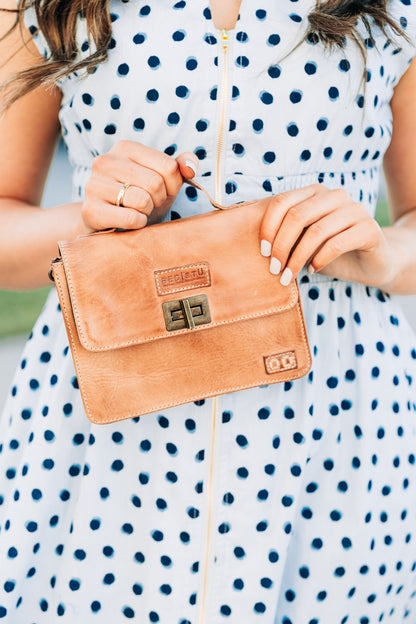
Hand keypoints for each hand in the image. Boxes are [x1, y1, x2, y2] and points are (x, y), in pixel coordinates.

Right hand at [81, 141, 198, 232]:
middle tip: (150, 204)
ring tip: (138, 211)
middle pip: (155, 183)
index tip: (163, 190)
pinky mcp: (90, 209)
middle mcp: (105, 161)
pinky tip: (130, 222)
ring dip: (148, 212)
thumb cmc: (141, 196)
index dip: (174, 185)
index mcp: (125, 147)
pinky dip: (138, 224)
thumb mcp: (164, 179)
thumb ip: (181, 166)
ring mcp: (94, 185)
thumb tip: (190, 168)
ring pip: (142, 201)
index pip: (168, 166)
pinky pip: (130, 218)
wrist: (109, 222)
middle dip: (160, 200)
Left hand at [259, 184, 394, 287]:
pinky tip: (313, 270)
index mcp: (314, 193)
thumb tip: (256, 244)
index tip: (262, 253)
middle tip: (274, 269)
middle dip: (281, 246)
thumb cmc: (329, 252)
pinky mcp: (369, 228)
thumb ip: (285, 235)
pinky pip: (337, 243)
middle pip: (296, 216)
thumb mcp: (303, 241)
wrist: (371, 262)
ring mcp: (354, 209)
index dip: (268, 227)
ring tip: (289, 276)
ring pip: (316, 231)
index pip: (282, 201)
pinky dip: (320, 260)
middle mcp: (334, 195)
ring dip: (298, 258)